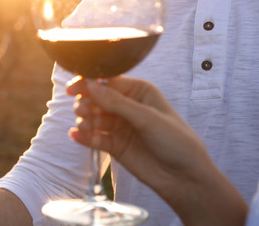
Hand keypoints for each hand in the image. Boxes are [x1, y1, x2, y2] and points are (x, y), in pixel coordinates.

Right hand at [66, 76, 246, 224]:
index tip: (73, 88)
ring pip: (92, 117)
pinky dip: (83, 136)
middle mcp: (127, 106)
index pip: (108, 81)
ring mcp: (119, 126)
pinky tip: (76, 136)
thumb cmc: (176, 142)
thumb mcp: (148, 119)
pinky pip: (94, 137)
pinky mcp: (114, 145)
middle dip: (86, 103)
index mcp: (139, 92)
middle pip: (96, 98)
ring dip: (84, 120)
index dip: (89, 83)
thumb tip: (90, 86)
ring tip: (84, 126)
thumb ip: (118, 103)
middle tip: (82, 111)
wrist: (185, 178)